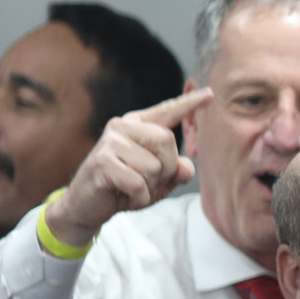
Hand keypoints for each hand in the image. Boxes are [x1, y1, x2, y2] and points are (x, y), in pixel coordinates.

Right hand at [43, 89, 210, 247]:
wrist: (88, 205)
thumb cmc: (125, 188)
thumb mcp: (159, 180)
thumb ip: (177, 171)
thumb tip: (187, 168)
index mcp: (138, 125)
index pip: (168, 111)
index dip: (190, 103)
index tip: (211, 93)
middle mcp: (122, 127)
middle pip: (167, 141)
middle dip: (166, 168)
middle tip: (148, 180)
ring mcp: (110, 142)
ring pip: (155, 166)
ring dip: (150, 186)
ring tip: (132, 187)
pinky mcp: (102, 161)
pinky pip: (139, 183)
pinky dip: (139, 197)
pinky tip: (125, 196)